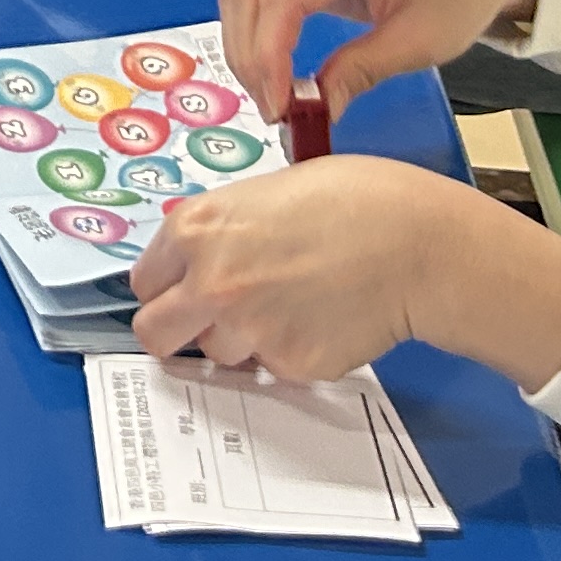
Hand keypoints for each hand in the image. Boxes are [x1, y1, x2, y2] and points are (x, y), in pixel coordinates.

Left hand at [128, 159, 560, 391]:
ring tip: (286, 305)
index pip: (143, 282)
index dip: (166, 286)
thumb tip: (202, 258)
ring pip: (217, 355)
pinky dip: (289, 352)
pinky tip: (319, 318)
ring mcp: (249, 329)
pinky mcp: (290, 364)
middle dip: (177, 330)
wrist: (416, 243)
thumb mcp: (265, 192)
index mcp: (196, 230)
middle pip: (155, 334)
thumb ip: (221, 229)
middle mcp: (211, 283)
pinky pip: (273, 368)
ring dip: (239, 340)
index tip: (181, 290)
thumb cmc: (354, 201)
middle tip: (206, 321)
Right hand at [214, 0, 545, 124]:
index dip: (269, 56)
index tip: (277, 103)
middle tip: (272, 109)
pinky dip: (256, 36)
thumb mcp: (419, 42)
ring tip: (272, 95)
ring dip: (246, 49)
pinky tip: (272, 70)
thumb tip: (318, 108)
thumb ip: (361, 71)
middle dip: (250, 58)